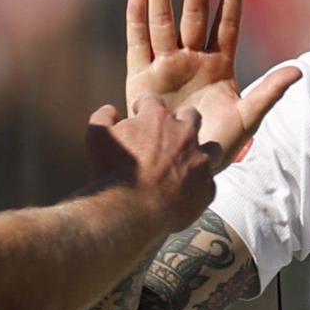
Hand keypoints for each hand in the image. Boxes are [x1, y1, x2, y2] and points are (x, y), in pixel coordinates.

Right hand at [86, 97, 214, 235]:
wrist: (131, 208)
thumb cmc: (111, 171)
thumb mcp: (97, 137)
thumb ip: (103, 117)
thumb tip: (111, 109)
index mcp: (157, 119)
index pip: (154, 101)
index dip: (145, 107)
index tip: (140, 114)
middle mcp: (184, 135)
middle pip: (191, 117)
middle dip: (182, 122)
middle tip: (171, 135)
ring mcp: (199, 161)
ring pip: (212, 149)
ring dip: (201, 153)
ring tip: (189, 164)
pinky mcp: (206, 187)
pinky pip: (208, 183)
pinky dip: (199, 186)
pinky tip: (188, 192)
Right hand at [124, 0, 300, 168]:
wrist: (184, 168)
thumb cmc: (220, 145)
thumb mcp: (248, 118)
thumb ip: (269, 93)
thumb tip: (298, 71)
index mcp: (220, 64)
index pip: (226, 22)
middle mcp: (192, 59)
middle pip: (193, 15)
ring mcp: (166, 67)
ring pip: (163, 22)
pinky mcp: (141, 80)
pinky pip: (138, 46)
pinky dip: (136, 22)